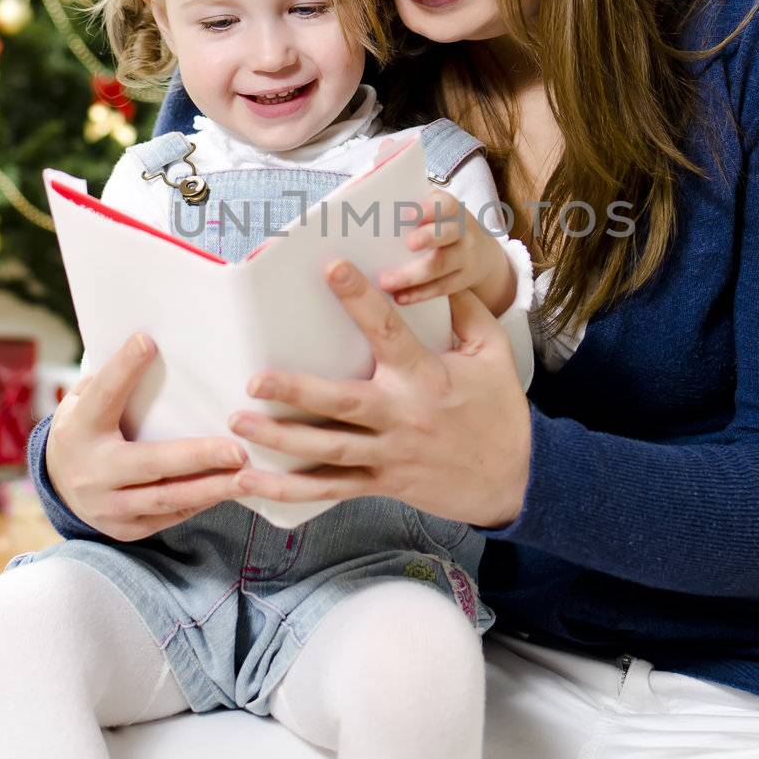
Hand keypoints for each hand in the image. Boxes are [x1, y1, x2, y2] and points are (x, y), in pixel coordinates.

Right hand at [44, 334, 248, 541]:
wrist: (57, 485)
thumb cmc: (86, 428)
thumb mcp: (85, 401)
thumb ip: (112, 379)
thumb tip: (148, 339)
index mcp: (79, 428)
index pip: (104, 395)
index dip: (124, 369)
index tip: (148, 342)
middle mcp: (92, 471)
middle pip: (150, 463)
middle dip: (197, 457)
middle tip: (238, 449)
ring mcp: (106, 506)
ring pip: (166, 498)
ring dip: (211, 488)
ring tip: (248, 476)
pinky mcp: (124, 529)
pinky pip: (169, 517)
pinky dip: (200, 503)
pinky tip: (229, 490)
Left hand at [226, 260, 530, 527]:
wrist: (517, 480)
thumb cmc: (501, 413)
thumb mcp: (495, 354)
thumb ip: (468, 312)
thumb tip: (442, 276)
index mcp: (427, 377)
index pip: (389, 331)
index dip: (361, 299)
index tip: (333, 269)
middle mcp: (403, 416)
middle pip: (343, 404)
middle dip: (297, 393)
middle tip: (255, 381)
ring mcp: (390, 454)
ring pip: (329, 451)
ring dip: (282, 440)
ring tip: (241, 423)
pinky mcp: (382, 483)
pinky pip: (331, 489)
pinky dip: (290, 488)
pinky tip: (253, 482)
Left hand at [376, 188, 515, 315]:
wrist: (481, 254)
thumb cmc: (442, 227)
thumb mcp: (437, 211)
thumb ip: (411, 202)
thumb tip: (362, 192)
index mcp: (452, 209)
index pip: (445, 204)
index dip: (429, 208)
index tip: (408, 212)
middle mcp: (463, 232)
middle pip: (447, 234)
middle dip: (427, 237)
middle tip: (408, 244)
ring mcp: (465, 257)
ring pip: (440, 266)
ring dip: (412, 275)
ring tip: (386, 281)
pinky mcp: (462, 280)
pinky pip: (441, 288)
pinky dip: (419, 294)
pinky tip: (399, 297)